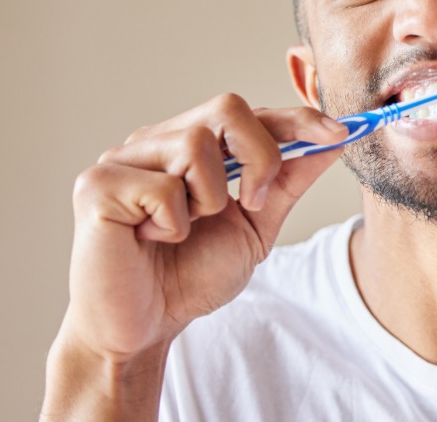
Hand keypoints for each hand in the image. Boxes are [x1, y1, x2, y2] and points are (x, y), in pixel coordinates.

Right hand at [58, 93, 346, 361]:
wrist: (141, 329)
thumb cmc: (188, 277)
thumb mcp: (254, 226)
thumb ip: (287, 182)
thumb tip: (332, 141)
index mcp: (188, 147)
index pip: (250, 113)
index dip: (297, 119)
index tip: (339, 134)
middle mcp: (154, 142)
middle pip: (227, 107)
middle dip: (260, 156)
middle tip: (252, 204)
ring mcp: (121, 159)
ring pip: (196, 142)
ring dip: (209, 200)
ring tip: (184, 231)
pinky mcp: (96, 185)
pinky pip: (162, 187)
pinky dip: (173, 223)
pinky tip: (152, 240)